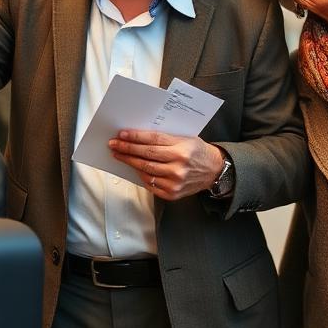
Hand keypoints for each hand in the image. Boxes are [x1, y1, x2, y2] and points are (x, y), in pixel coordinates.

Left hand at [109, 130, 224, 200]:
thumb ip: (165, 138)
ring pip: (146, 170)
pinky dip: (141, 175)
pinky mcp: (172, 193)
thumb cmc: (197, 151)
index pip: (153, 140)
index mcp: (182, 148)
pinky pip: (151, 184)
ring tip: (119, 155)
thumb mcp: (186, 138)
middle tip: (114, 144)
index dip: (136, 137)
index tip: (122, 134)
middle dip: (127, 149)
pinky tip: (134, 168)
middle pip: (146, 155)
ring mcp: (175, 180)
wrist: (214, 171)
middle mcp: (178, 165)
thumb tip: (139, 137)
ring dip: (130, 162)